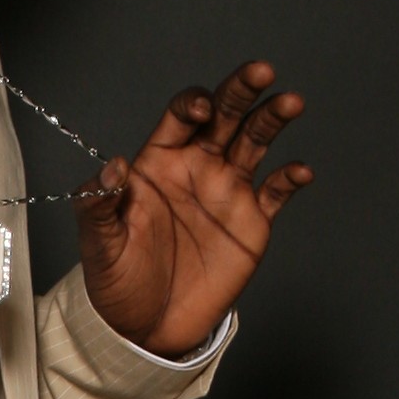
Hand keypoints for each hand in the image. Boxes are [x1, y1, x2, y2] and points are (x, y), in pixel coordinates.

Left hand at [76, 60, 310, 357]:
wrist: (146, 326)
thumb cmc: (118, 280)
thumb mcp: (98, 244)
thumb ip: (98, 204)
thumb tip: (111, 167)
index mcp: (160, 162)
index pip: (180, 116)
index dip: (192, 105)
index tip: (200, 112)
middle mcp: (198, 166)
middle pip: (225, 115)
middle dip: (240, 91)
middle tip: (259, 71)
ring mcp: (228, 190)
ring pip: (255, 140)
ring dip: (272, 118)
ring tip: (289, 103)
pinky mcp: (252, 220)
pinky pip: (277, 191)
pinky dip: (290, 178)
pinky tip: (299, 171)